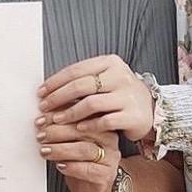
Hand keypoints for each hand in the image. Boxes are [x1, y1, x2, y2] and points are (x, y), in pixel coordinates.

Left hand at [35, 123, 120, 191]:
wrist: (92, 187)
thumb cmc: (80, 160)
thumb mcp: (70, 140)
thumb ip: (61, 128)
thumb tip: (42, 119)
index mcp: (99, 125)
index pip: (80, 115)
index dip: (59, 116)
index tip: (42, 120)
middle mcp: (107, 139)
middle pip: (82, 131)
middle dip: (57, 132)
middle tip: (41, 136)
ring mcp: (109, 157)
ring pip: (84, 150)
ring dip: (60, 150)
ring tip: (45, 151)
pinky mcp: (106, 175)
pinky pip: (88, 170)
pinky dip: (71, 167)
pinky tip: (60, 166)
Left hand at [37, 55, 154, 140]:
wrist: (150, 109)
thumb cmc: (120, 94)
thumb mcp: (105, 79)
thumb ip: (82, 79)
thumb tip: (48, 88)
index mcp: (110, 63)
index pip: (76, 70)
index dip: (55, 81)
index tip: (41, 92)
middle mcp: (120, 77)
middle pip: (80, 86)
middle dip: (58, 97)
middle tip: (45, 107)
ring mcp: (128, 96)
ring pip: (91, 103)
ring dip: (70, 113)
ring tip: (57, 120)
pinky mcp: (133, 115)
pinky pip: (105, 120)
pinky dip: (89, 125)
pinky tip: (78, 128)